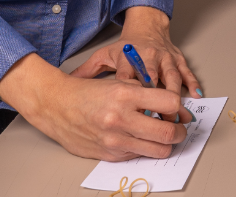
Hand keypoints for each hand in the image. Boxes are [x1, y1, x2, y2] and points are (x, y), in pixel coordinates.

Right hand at [0, 52, 187, 160]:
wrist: (56, 106)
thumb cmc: (86, 92)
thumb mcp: (117, 82)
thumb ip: (143, 93)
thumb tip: (171, 105)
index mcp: (125, 94)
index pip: (170, 103)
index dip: (178, 107)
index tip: (178, 109)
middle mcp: (121, 118)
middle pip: (168, 132)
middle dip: (179, 131)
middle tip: (178, 127)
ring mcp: (115, 139)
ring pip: (158, 150)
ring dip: (166, 144)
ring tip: (162, 136)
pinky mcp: (110, 154)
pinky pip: (139, 155)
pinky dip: (144, 148)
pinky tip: (139, 139)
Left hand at [70, 6, 200, 122]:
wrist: (146, 25)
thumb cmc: (125, 46)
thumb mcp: (104, 56)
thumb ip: (87, 72)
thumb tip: (68, 85)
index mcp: (128, 57)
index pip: (127, 77)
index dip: (129, 94)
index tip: (130, 112)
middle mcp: (147, 56)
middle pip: (151, 79)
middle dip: (154, 99)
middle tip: (156, 119)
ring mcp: (164, 57)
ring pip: (172, 77)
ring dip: (175, 96)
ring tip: (177, 115)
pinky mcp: (177, 58)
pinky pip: (186, 72)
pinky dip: (191, 84)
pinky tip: (195, 96)